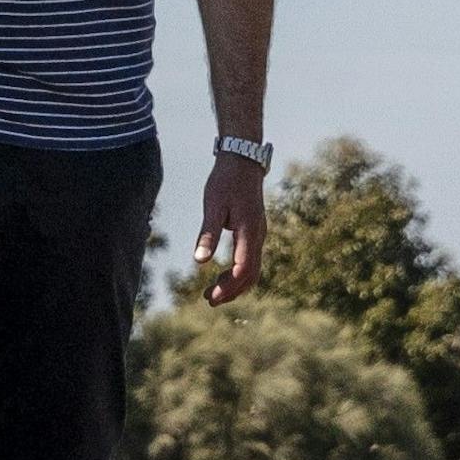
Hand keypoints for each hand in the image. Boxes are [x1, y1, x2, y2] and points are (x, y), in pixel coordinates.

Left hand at [194, 149, 269, 302]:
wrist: (243, 159)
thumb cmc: (226, 180)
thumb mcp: (213, 206)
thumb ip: (208, 234)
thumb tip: (199, 261)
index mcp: (249, 231)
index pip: (243, 268)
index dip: (228, 286)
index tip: (211, 296)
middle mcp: (258, 235)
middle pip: (251, 274)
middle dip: (231, 291)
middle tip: (209, 300)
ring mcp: (259, 233)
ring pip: (253, 268)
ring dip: (235, 284)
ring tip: (213, 292)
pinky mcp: (255, 230)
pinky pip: (251, 259)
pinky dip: (239, 272)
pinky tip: (223, 274)